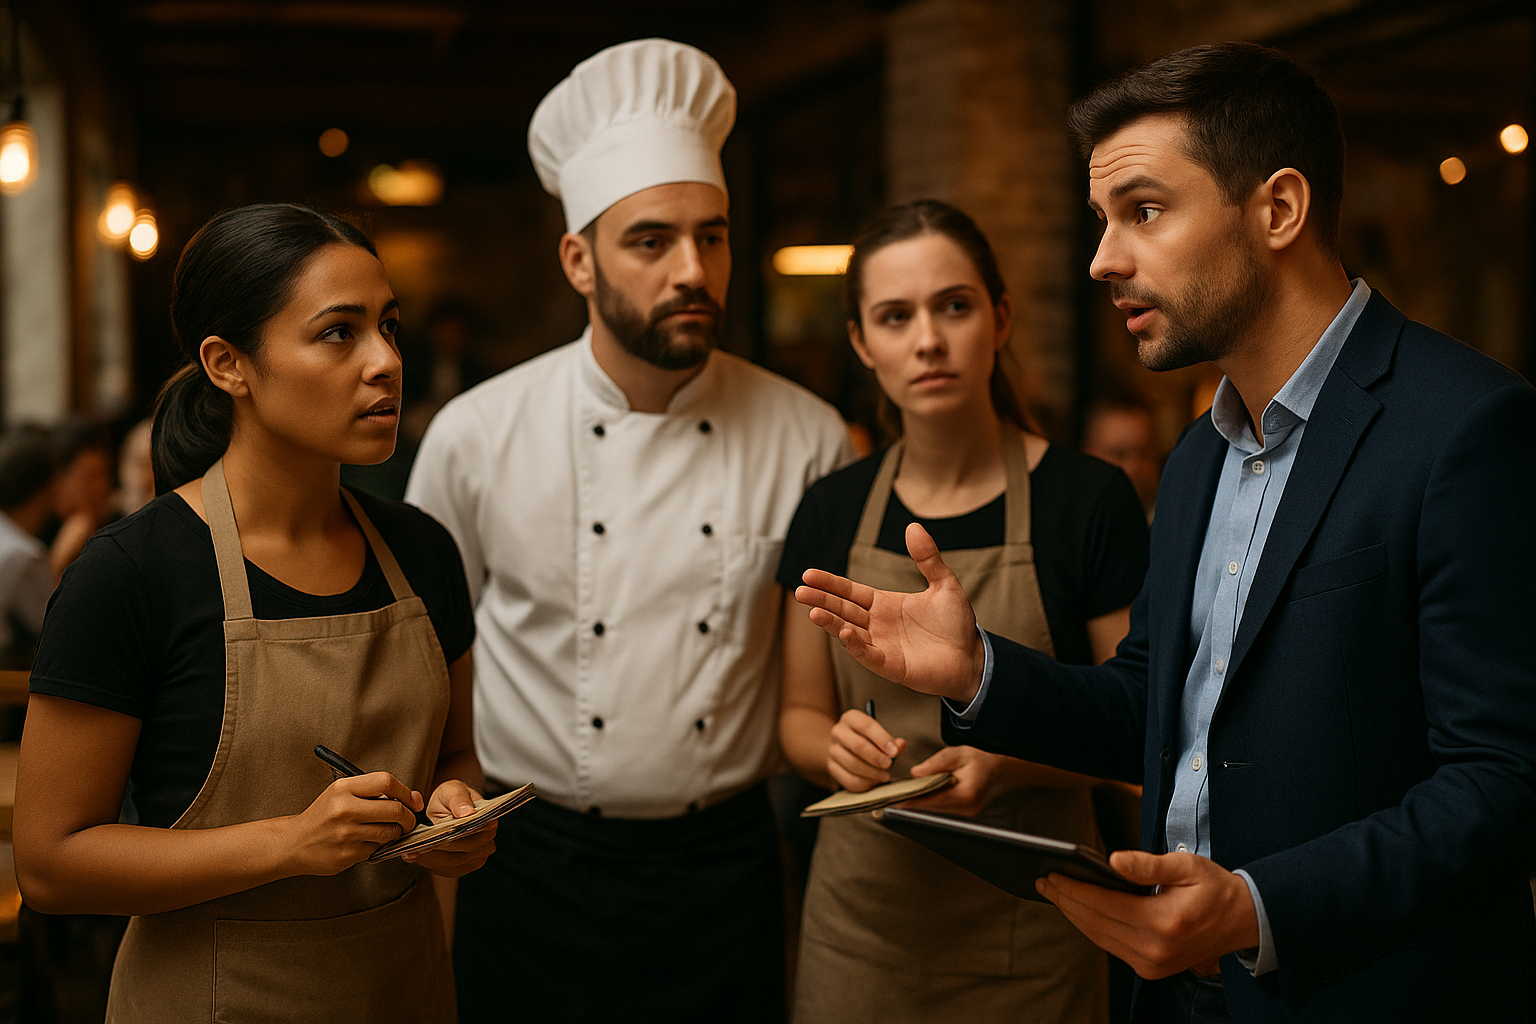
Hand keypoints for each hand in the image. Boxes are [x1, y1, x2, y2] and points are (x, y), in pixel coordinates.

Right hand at [286, 772, 423, 876]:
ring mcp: (346, 833)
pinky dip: (379, 846)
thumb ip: (373, 791)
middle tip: (408, 820)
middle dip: (408, 817)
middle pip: (395, 810)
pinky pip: (377, 849)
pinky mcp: (347, 855)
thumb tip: (413, 797)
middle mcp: (344, 809)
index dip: (406, 791)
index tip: (413, 800)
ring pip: (390, 832)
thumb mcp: (341, 792)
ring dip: (395, 833)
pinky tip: (367, 842)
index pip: (386, 782)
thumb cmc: (324, 815)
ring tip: (387, 830)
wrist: (294, 843)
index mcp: (343, 788)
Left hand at [404, 780, 496, 877]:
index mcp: (489, 820)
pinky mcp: (467, 864)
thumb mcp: (452, 791)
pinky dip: (434, 867)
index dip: (451, 839)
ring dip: (433, 862)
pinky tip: (419, 859)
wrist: (448, 805)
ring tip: (412, 855)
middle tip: (414, 851)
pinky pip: (451, 871)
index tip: (430, 840)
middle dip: (438, 853)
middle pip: (464, 854)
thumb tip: (467, 813)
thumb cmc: (450, 797)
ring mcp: (479, 854)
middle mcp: (487, 840)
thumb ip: (459, 800)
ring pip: (456, 865)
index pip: (472, 835)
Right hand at [795, 523, 983, 702]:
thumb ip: (927, 558)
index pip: (850, 592)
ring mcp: (882, 646)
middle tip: (799, 592)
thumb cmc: (956, 625)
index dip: (830, 584)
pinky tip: (843, 632)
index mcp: (885, 604)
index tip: (808, 574)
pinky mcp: (891, 666)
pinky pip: (867, 654)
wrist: (974, 658)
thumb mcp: (944, 584)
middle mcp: (878, 625)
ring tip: (812, 612)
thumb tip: (913, 526)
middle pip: (842, 610)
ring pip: (848, 632)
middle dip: (821, 601)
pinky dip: (854, 645)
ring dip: (830, 622)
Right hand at [827, 708, 905, 791]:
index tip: (895, 751)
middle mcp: (838, 732)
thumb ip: (893, 742)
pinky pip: (849, 779)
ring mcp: (833, 750)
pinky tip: (875, 781)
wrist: (845, 748)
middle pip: (858, 745)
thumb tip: (900, 746)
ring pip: (853, 764)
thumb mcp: (880, 736)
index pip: (866, 725)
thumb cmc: (869, 741)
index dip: (882, 739)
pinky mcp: (832, 767)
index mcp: (851, 718)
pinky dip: (865, 783)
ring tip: (886, 775)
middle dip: (876, 757)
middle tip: (889, 764)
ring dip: (872, 772)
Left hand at [903, 745, 1009, 816]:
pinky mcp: (964, 814)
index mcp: (967, 792)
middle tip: (894, 799)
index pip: (935, 799)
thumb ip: (936, 763)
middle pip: (934, 808)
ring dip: (920, 804)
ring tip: (903, 798)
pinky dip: (930, 803)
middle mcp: (968, 807)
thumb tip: (916, 773)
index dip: (915, 800)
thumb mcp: (956, 753)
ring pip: (937, 811)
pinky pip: (942, 810)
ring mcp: (967, 813)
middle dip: (914, 803)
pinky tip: (918, 798)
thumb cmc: (978, 759)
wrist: (995, 767)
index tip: (898, 801)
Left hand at [1035, 850, 1260, 979]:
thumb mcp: (1186, 866)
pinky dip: (1092, 927)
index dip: (1073, 889)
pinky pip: (1111, 946)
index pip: (1103, 905)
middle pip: (1095, 923)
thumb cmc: (1214, 888)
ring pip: (1099, 937)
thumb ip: (1147, 865)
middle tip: (1043, 881)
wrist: (1243, 921)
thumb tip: (1111, 861)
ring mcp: (1152, 964)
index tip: (1050, 873)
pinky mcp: (1151, 970)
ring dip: (1074, 915)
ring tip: (1054, 892)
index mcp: (1163, 923)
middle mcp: (1155, 950)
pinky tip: (1079, 910)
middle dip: (1066, 901)